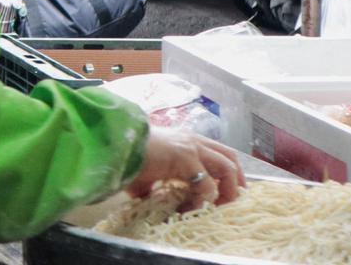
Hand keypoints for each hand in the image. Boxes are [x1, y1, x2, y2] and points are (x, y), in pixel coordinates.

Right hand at [128, 127, 245, 209]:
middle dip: (237, 180)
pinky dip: (203, 201)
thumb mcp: (147, 171)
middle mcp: (193, 140)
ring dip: (227, 191)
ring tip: (216, 207)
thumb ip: (154, 184)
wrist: (114, 144)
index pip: (217, 153)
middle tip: (231, 200)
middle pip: (230, 157)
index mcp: (185, 140)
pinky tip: (189, 209)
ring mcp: (192, 147)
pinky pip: (206, 185)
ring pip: (227, 167)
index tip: (220, 194)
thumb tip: (152, 200)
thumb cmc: (127, 156)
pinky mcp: (187, 159)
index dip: (224, 174)